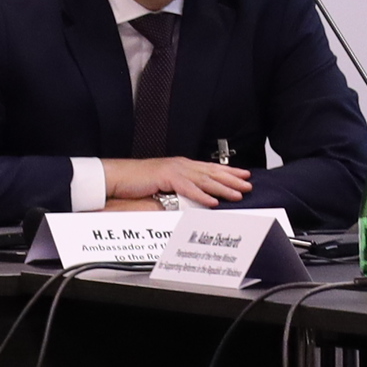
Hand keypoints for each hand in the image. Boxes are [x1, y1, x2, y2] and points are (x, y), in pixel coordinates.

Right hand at [100, 155, 252, 207]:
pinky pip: (187, 188)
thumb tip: (195, 197)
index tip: (243, 176)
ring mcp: (174, 170)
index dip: (228, 172)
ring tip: (238, 194)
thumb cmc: (136, 181)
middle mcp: (180, 165)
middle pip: (212, 172)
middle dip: (232, 179)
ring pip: (204, 180)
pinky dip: (201, 195)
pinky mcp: (165, 177)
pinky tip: (213, 201)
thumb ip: (180, 187)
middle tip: (248, 184)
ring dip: (222, 188)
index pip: (209, 168)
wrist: (117, 176)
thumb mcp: (163, 184)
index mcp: (181, 165)